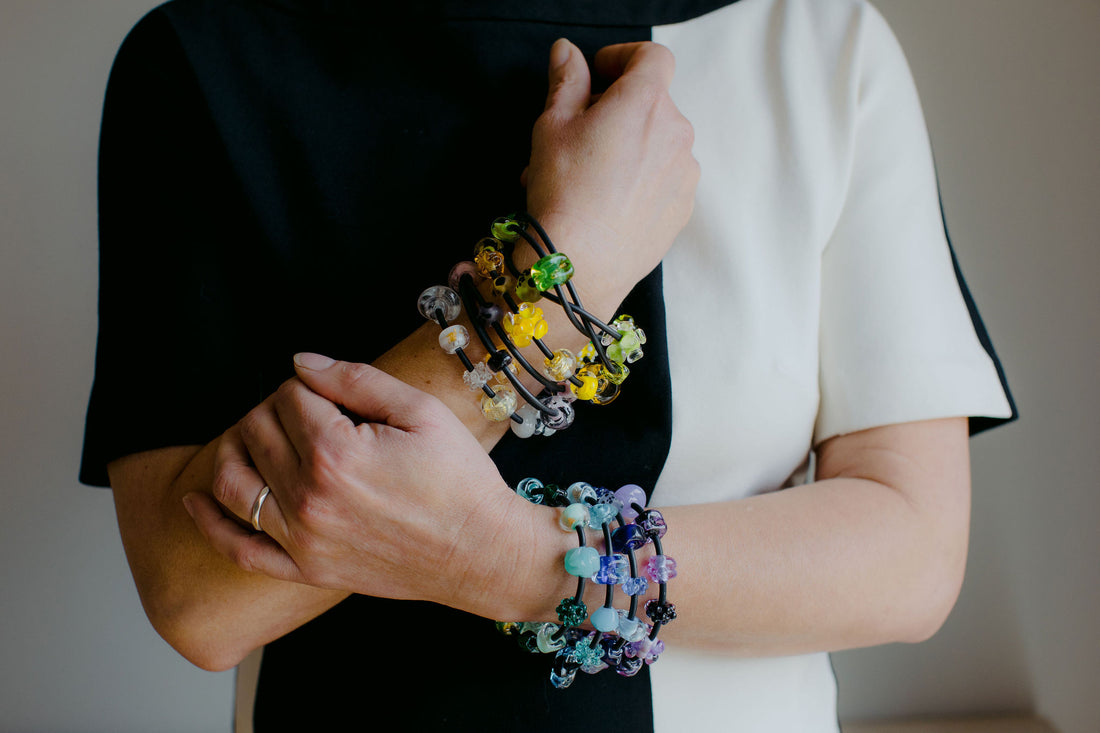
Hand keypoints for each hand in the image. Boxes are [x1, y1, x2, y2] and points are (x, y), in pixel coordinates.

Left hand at [184, 353, 541, 617]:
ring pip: (233, 482)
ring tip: (258, 440)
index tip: (331, 394)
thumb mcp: (420, 411)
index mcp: (336, 451)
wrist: (481, 551)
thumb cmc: (460, 480)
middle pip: (256, 431)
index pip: (288, 397)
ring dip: (236, 450)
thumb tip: (300, 364)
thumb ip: (355, 380)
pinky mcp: (305, 569)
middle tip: (309, 414)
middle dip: (275, 410)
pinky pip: (240, 548)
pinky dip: (210, 522)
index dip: (306, 385)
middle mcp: (308, 496)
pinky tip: (195, 499)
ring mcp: (302, 538)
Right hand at [524, 39, 699, 308]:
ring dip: (629, 147)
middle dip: (619, 109)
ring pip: (657, 144)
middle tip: (579, 134)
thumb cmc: (563, 192)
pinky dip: (641, 180)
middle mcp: (676, 133)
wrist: (580, 265)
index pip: (652, 57)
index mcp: (645, 102)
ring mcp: (685, 173)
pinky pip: (664, 179)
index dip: (624, 58)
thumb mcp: (551, 126)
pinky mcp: (683, 207)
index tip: (599, 73)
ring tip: (586, 177)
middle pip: (653, 103)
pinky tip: (607, 202)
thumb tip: (568, 53)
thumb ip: (566, 81)